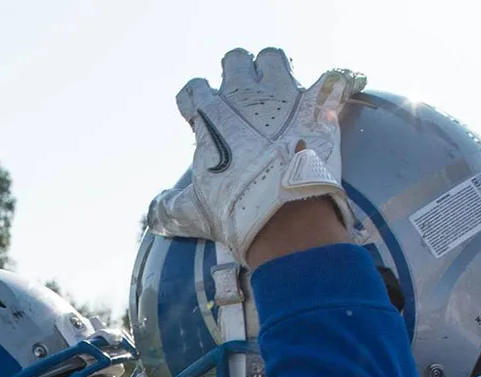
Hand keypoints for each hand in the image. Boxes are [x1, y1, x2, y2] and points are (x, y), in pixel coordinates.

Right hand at [144, 48, 361, 263]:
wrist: (286, 215)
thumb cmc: (236, 211)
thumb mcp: (193, 211)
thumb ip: (169, 207)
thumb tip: (154, 213)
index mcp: (209, 114)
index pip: (193, 89)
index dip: (195, 103)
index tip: (201, 122)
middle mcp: (243, 93)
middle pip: (235, 60)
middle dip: (236, 74)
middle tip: (241, 101)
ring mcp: (282, 93)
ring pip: (272, 58)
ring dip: (272, 71)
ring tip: (276, 94)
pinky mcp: (316, 103)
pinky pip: (327, 80)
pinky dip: (323, 91)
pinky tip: (319, 108)